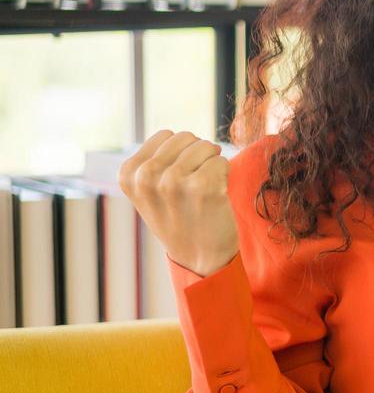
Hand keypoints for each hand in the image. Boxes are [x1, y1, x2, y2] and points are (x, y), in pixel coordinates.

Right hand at [118, 129, 239, 277]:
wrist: (199, 257)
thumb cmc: (178, 218)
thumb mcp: (149, 191)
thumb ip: (152, 162)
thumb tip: (174, 134)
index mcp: (128, 173)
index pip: (166, 135)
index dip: (180, 154)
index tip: (177, 181)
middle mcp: (146, 176)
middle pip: (186, 137)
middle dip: (197, 155)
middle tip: (195, 186)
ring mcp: (173, 181)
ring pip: (205, 146)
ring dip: (212, 164)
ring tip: (204, 190)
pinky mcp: (202, 187)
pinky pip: (221, 161)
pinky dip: (225, 174)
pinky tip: (216, 195)